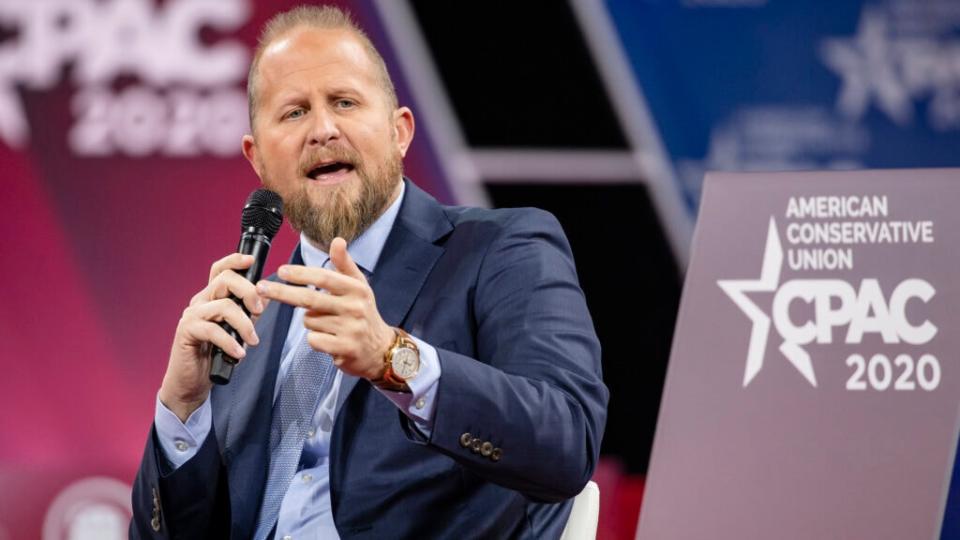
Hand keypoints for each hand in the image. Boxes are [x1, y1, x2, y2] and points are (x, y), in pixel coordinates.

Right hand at [159, 253, 266, 421]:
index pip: (220, 270)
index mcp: (212, 298)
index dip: (234, 260)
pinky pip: (212, 330)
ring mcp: (192, 316)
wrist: (191, 382)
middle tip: (259, 312)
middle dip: (248, 292)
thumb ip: (249, 313)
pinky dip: (230, 341)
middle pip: (225, 280)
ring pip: (223, 305)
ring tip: (252, 341)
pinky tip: (238, 354)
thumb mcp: (237, 331)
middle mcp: (200, 302)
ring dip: (244, 324)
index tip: (251, 261)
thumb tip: (266, 296)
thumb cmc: (214, 355)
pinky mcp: (186, 332)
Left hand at [256, 237, 393, 379]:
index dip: (301, 273)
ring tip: (328, 325)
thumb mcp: (358, 286)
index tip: (281, 270)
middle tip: (260, 288)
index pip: (324, 278)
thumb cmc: (363, 312)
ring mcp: (351, 329)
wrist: (380, 349)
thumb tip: (337, 240)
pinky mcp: (345, 348)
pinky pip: (313, 340)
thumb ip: (345, 264)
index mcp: (357, 289)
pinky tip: (329, 339)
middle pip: (310, 299)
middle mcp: (355, 307)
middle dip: (282, 292)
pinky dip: (315, 339)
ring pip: (309, 321)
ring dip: (310, 322)